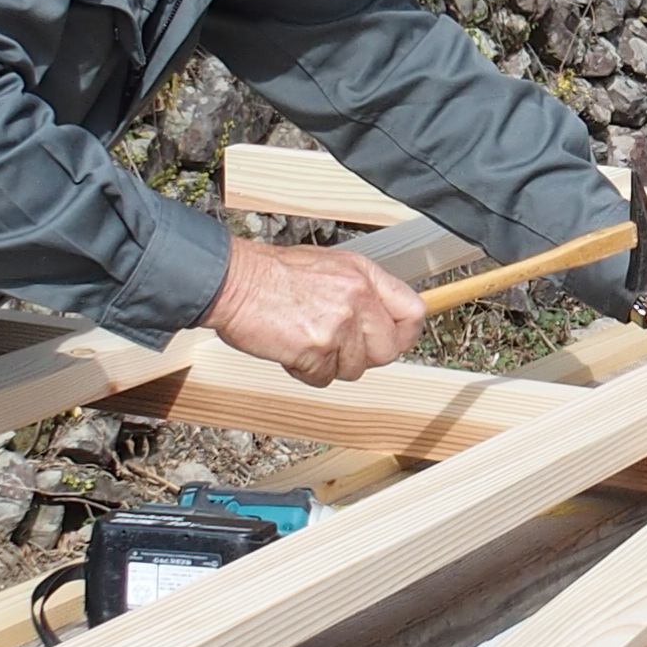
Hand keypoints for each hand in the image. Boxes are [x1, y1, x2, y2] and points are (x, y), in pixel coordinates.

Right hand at [205, 236, 425, 386]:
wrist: (233, 281)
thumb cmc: (272, 274)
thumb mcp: (329, 267)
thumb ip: (360, 292)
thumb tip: (382, 318)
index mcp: (364, 274)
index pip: (413, 312)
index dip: (404, 333)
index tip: (392, 341)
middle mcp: (357, 297)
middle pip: (388, 350)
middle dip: (363, 356)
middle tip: (336, 347)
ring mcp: (338, 324)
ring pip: (355, 368)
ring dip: (330, 364)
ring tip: (306, 340)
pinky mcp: (316, 349)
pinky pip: (324, 378)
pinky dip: (307, 372)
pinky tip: (292, 350)